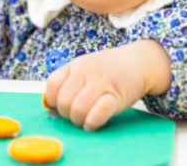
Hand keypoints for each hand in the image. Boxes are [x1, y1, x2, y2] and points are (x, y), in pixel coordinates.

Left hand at [44, 40, 170, 131]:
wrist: (138, 63)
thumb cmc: (108, 70)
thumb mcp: (85, 68)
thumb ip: (68, 82)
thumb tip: (48, 105)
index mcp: (76, 65)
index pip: (53, 85)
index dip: (53, 100)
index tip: (60, 105)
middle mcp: (87, 73)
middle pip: (64, 101)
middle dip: (67, 114)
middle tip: (76, 115)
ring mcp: (102, 84)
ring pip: (78, 109)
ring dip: (79, 121)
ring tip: (85, 120)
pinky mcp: (116, 97)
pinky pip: (97, 114)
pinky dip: (91, 123)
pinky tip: (92, 124)